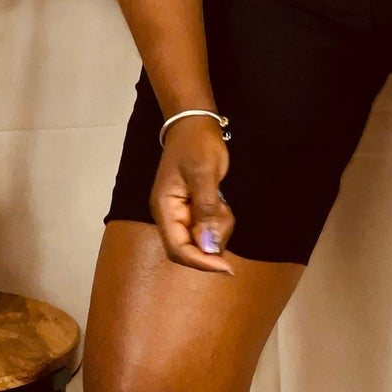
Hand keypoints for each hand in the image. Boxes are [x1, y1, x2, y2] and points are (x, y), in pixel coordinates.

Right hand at [149, 119, 236, 272]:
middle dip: (212, 242)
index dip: (200, 262)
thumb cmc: (197, 145)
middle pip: (190, 248)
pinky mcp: (193, 208)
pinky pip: (208, 226)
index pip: (178, 249)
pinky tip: (222, 200)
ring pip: (202, 239)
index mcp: (164, 208)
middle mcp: (170, 215)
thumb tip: (209, 245)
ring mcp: (181, 212)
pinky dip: (219, 220)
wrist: (196, 124)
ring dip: (218, 228)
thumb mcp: (205, 175)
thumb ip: (206, 211)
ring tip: (223, 201)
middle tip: (226, 214)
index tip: (225, 267)